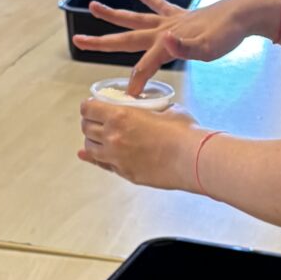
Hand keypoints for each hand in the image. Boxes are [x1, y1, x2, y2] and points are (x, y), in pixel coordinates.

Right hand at [72, 0, 258, 96]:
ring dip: (114, 14)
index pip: (143, 67)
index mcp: (167, 43)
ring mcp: (170, 21)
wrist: (244, 13)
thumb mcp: (209, 49)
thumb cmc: (227, 35)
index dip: (134, 83)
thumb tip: (167, 44)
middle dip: (101, 42)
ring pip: (135, 18)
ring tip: (94, 5)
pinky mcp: (181, 15)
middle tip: (78, 40)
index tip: (128, 100)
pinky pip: (160, 6)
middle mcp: (163, 31)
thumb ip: (186, 49)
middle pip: (126, 38)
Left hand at [79, 101, 199, 190]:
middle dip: (89, 122)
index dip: (88, 106)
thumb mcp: (166, 109)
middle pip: (86, 128)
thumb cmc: (183, 133)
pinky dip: (96, 159)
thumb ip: (151, 108)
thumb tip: (150, 108)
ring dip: (92, 141)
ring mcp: (117, 158)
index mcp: (120, 116)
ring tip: (99, 137)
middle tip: (95, 120)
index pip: (89, 109)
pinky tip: (89, 156)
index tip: (91, 106)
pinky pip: (103, 165)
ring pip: (90, 148)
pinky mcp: (125, 173)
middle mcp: (113, 137)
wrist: (193, 159)